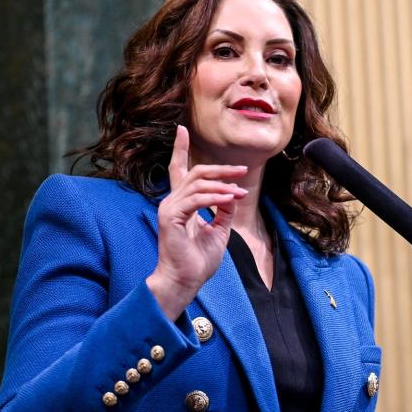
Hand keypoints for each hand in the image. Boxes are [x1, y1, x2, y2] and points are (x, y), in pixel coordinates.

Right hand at [147, 126, 247, 319]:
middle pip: (195, 172)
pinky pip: (196, 199)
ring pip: (198, 183)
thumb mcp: (218, 231)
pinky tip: (231, 199)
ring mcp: (169, 208)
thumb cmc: (198, 261)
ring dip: (223, 185)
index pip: (178, 170)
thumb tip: (233, 195)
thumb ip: (223, 211)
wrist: (185, 281)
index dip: (180, 149)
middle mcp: (172, 202)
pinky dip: (215, 197)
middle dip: (220, 169)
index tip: (181, 129)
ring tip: (240, 193)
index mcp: (180, 204)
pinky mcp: (171, 217)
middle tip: (242, 170)